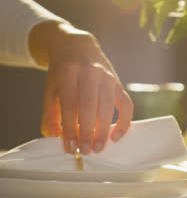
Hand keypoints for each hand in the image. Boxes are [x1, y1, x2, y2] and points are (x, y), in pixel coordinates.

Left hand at [29, 22, 133, 152]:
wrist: (77, 46)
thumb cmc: (63, 73)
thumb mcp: (51, 88)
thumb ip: (50, 112)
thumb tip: (53, 135)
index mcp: (69, 72)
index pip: (70, 103)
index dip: (70, 127)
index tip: (70, 146)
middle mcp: (90, 72)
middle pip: (90, 105)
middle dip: (87, 131)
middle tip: (85, 151)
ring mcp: (107, 77)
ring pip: (108, 107)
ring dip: (103, 130)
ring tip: (98, 148)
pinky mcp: (118, 83)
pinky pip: (126, 105)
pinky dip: (124, 122)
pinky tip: (116, 137)